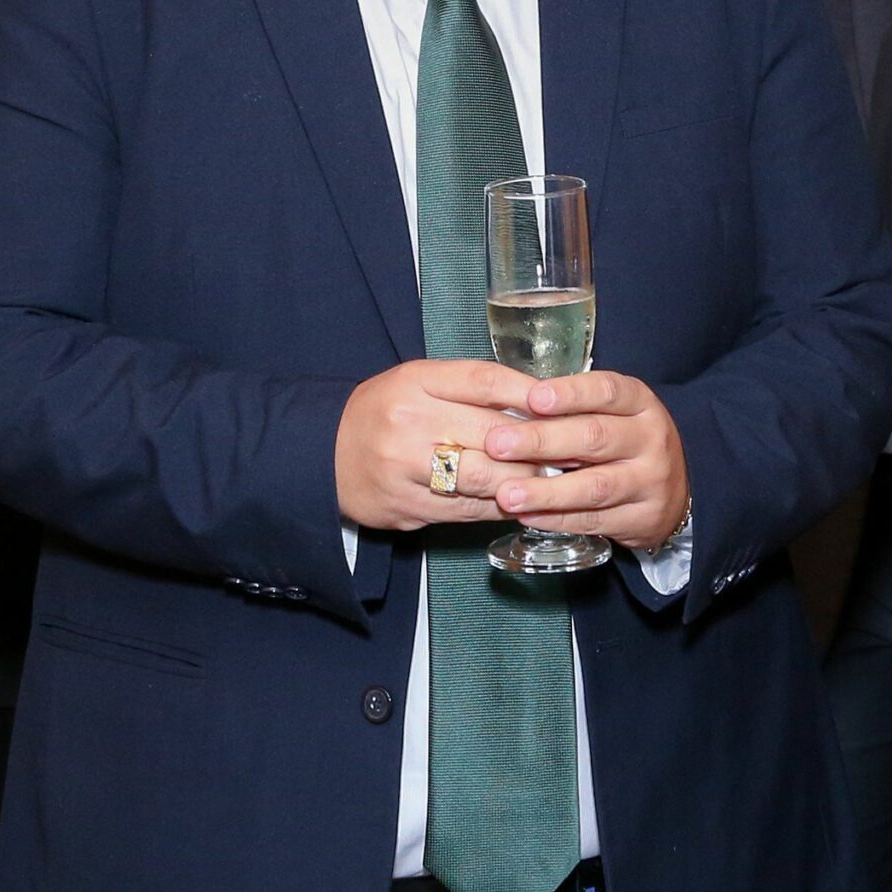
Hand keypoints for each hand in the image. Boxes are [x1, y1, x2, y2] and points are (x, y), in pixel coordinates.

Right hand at [334, 360, 549, 532]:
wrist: (321, 454)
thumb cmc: (384, 412)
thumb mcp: (418, 383)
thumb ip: (470, 389)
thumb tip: (538, 401)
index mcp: (415, 382)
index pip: (484, 381)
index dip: (529, 394)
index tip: (561, 405)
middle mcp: (409, 423)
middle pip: (491, 434)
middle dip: (537, 446)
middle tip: (570, 451)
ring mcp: (405, 469)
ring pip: (483, 479)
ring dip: (523, 482)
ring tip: (548, 480)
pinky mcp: (406, 507)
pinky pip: (466, 511)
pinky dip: (498, 507)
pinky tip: (518, 502)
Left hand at [483, 371, 689, 549]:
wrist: (677, 493)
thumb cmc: (625, 442)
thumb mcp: (614, 414)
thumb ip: (573, 410)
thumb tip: (510, 407)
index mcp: (640, 403)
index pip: (607, 391)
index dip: (570, 393)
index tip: (532, 398)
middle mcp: (650, 439)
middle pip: (595, 437)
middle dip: (542, 440)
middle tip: (497, 444)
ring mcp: (650, 482)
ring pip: (595, 486)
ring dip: (546, 491)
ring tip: (507, 494)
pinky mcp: (642, 519)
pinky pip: (594, 520)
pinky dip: (556, 519)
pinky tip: (526, 515)